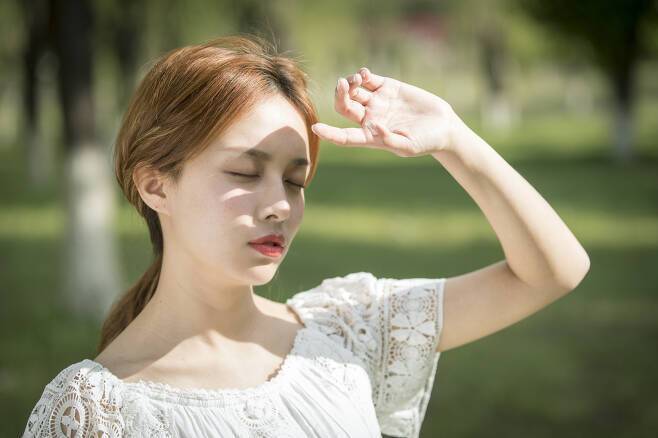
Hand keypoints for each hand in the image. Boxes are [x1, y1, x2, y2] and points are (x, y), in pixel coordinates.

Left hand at [311, 67, 459, 156]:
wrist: (442, 126)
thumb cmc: (425, 142)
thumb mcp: (408, 146)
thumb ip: (391, 140)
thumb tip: (375, 128)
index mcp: (370, 136)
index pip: (344, 136)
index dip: (330, 133)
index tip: (316, 128)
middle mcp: (369, 118)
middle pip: (344, 106)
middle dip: (340, 95)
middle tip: (343, 85)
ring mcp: (377, 102)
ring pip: (354, 91)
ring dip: (350, 83)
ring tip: (359, 78)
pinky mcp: (387, 88)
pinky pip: (369, 80)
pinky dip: (363, 75)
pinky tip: (364, 74)